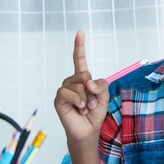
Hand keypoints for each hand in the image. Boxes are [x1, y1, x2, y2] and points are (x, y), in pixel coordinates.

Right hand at [54, 30, 108, 144]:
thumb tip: (88, 82)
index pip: (80, 60)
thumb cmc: (95, 114)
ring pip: (78, 84)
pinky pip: (68, 92)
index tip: (80, 32)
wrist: (88, 131)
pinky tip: (80, 108)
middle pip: (84, 74)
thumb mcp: (104, 97)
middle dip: (92, 90)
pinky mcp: (59, 99)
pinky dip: (78, 100)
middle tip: (92, 103)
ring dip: (86, 98)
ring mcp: (64, 90)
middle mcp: (72, 82)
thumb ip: (101, 85)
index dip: (79, 46)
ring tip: (86, 108)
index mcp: (83, 79)